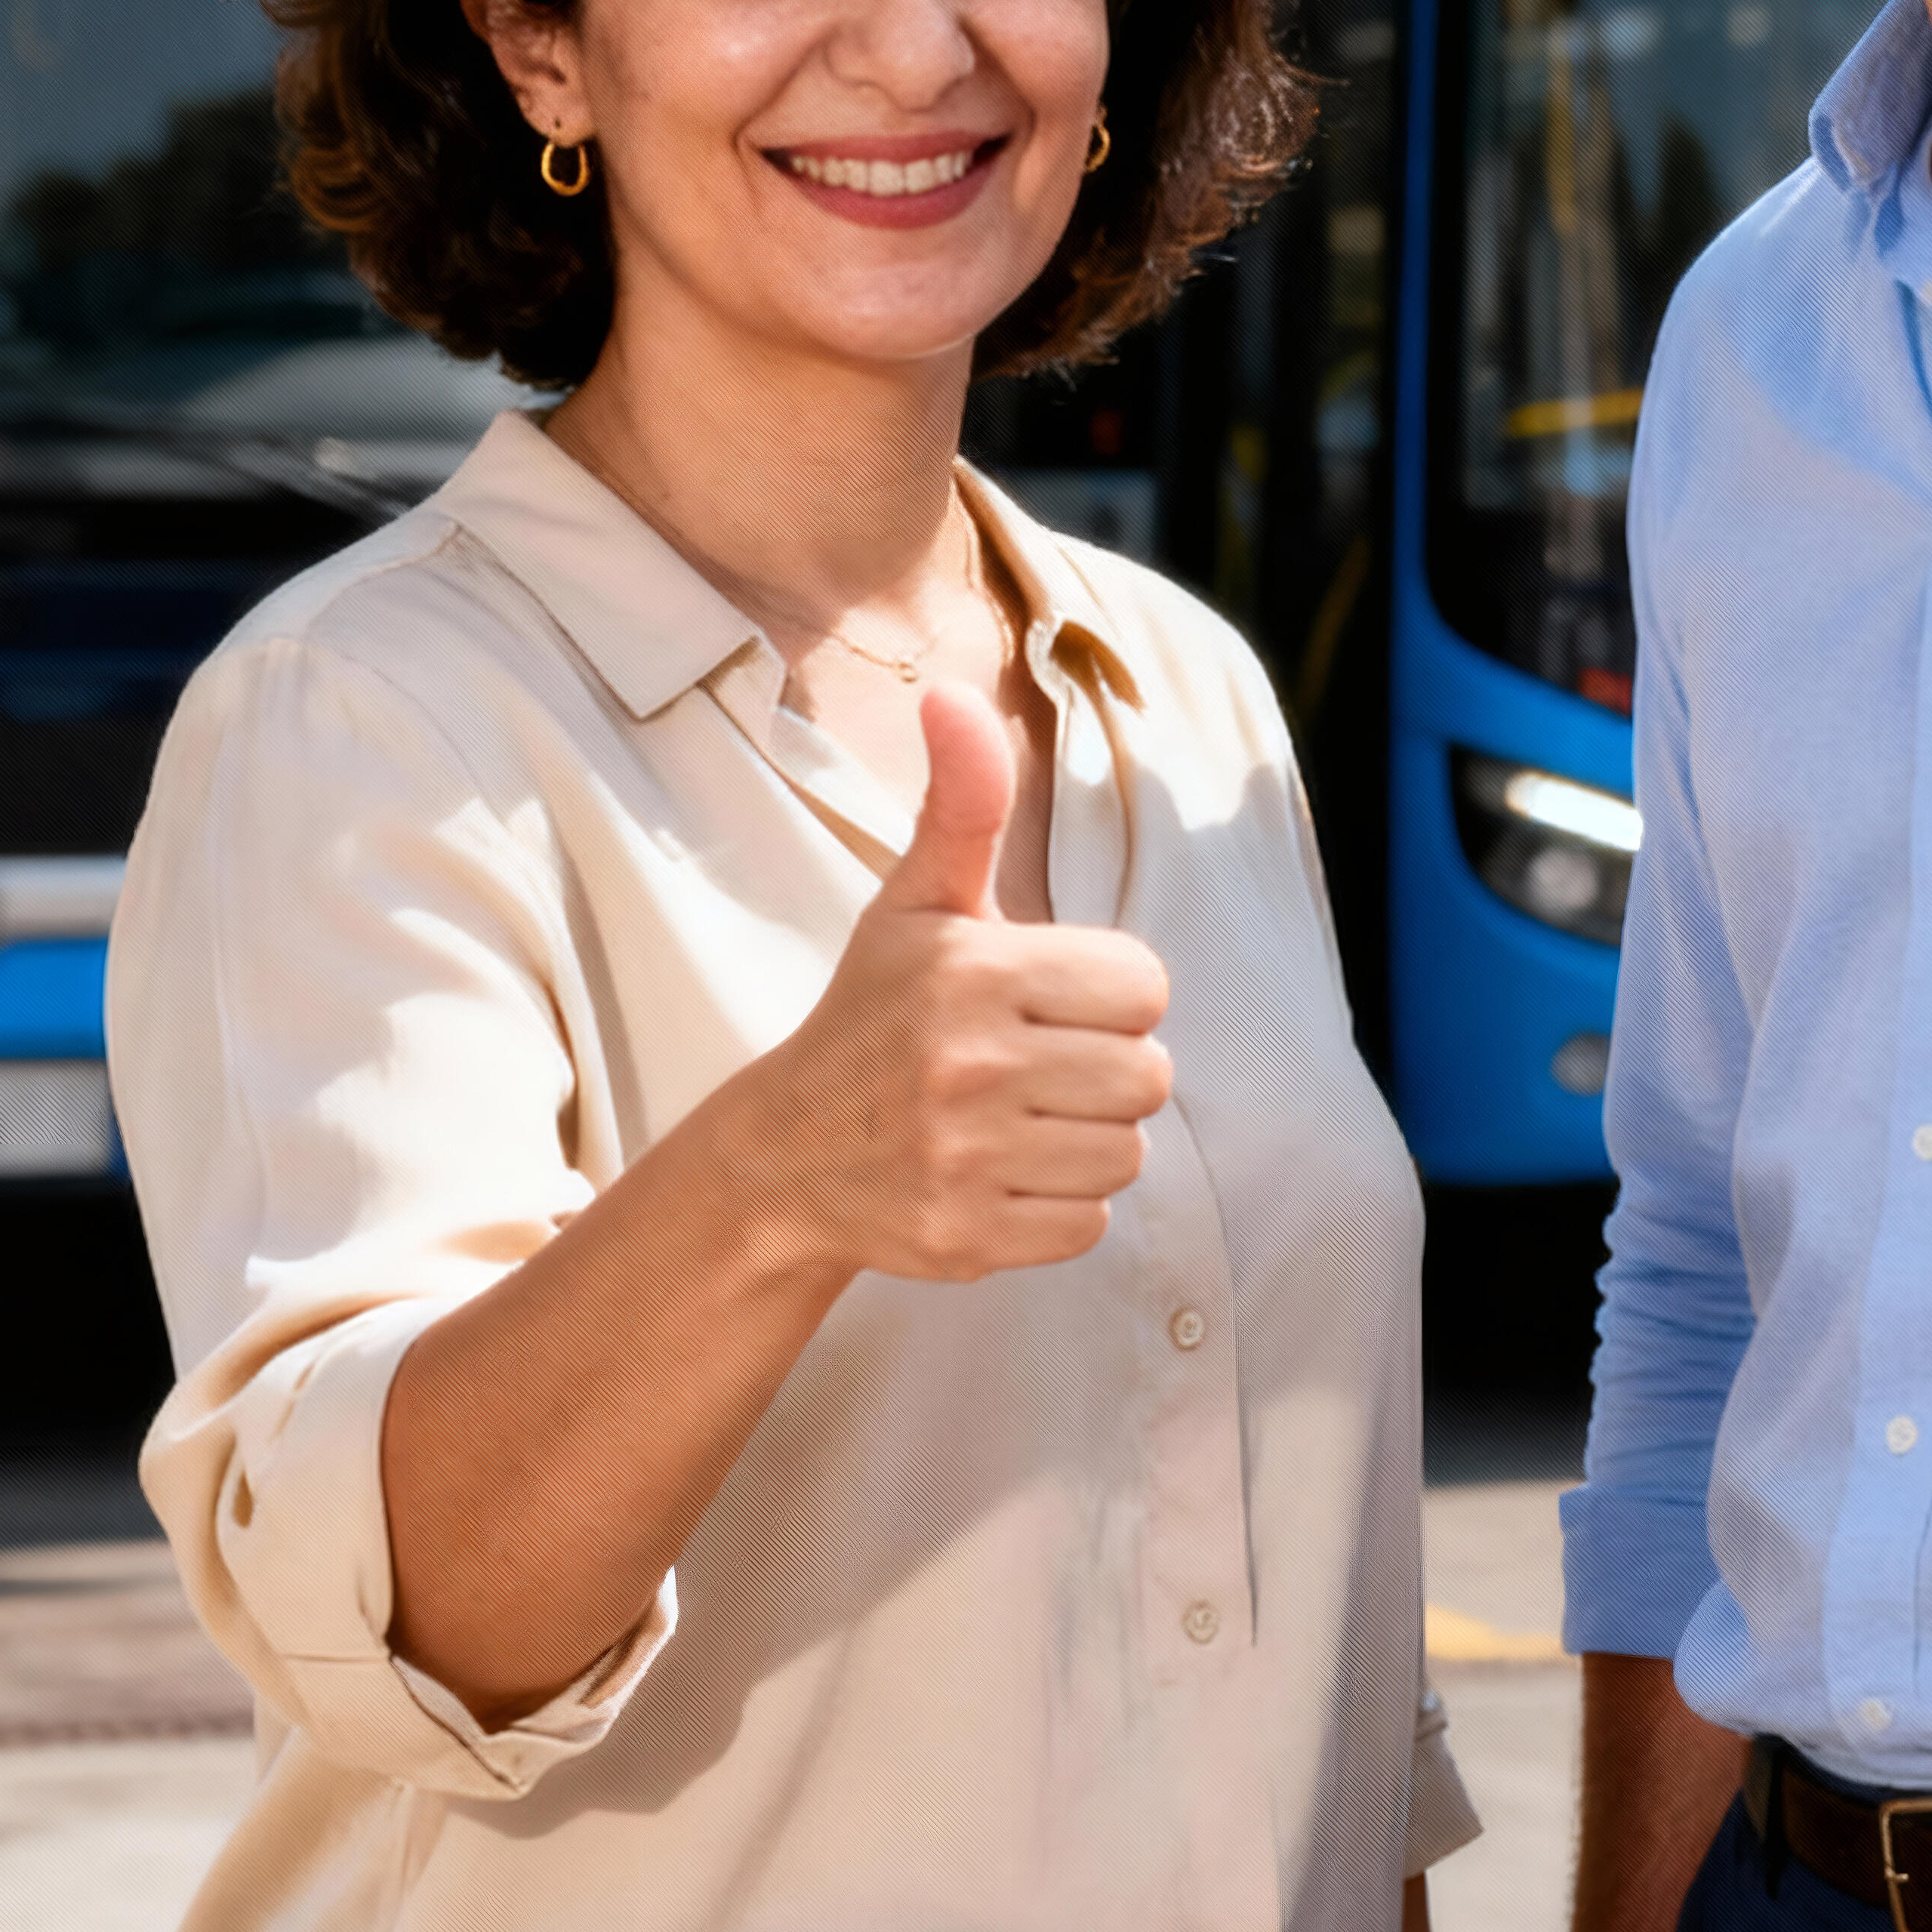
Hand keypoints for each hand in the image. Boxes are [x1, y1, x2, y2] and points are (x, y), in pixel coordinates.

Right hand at [707, 681, 1173, 1283]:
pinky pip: (1087, 1225)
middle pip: (1149, 1076)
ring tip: (1017, 1121)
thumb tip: (951, 693)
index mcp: (974, 971)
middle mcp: (968, 1065)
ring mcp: (964, 1158)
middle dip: (1104, 1072)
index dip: (1109, 997)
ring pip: (1126, 1154)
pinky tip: (997, 1176)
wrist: (782, 1156)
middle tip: (1033, 1068)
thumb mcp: (918, 904)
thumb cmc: (874, 1014)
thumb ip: (963, 805)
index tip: (1047, 1003)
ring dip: (1087, 1141)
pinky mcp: (964, 1238)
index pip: (1146, 987)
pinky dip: (1057, 1208)